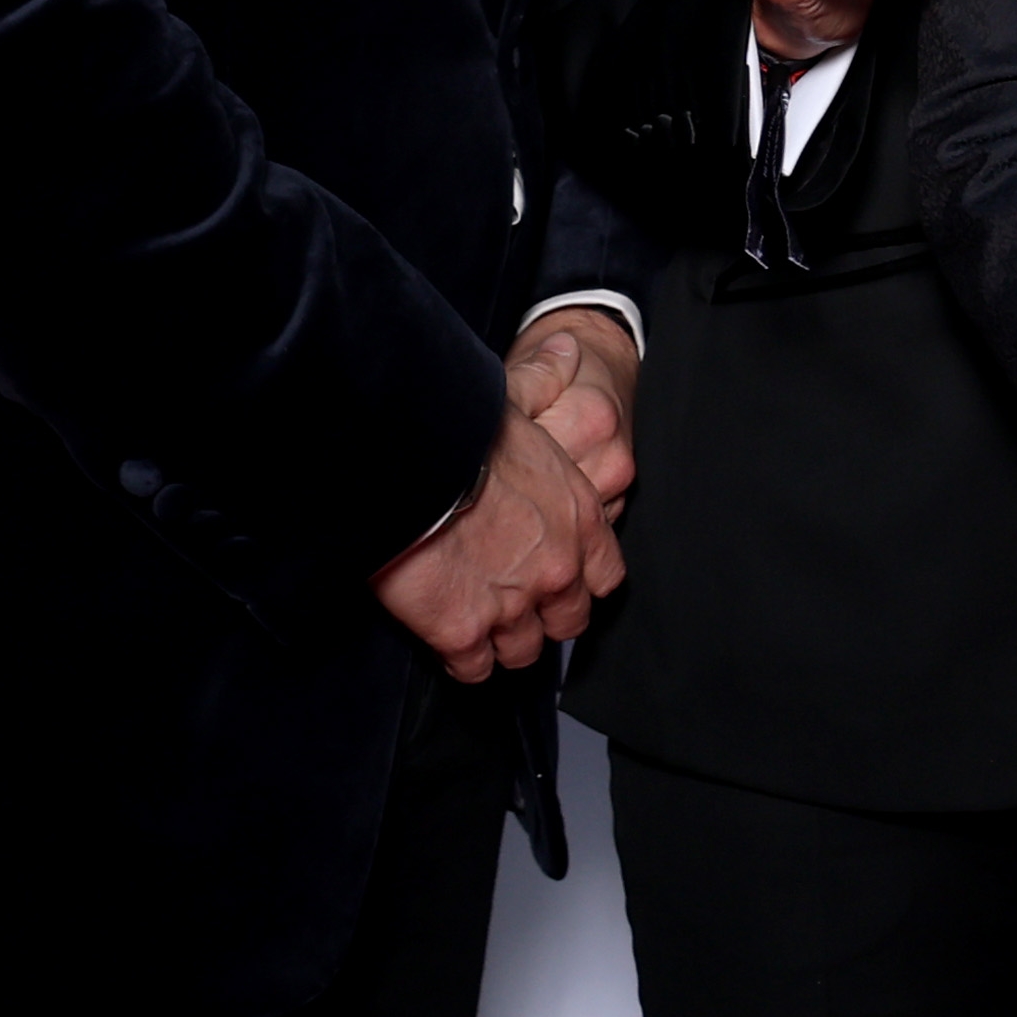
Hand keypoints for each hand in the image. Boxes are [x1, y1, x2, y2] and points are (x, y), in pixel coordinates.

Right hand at [375, 310, 640, 678]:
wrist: (411, 463)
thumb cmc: (461, 431)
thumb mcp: (517, 395)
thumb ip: (546, 378)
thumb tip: (563, 348)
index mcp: (578, 518)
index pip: (605, 574)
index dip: (582, 579)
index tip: (560, 577)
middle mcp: (556, 571)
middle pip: (567, 622)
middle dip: (544, 618)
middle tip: (514, 605)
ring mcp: (512, 608)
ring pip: (522, 652)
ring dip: (502, 642)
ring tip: (478, 627)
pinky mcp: (462, 633)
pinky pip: (473, 668)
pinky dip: (461, 660)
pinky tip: (447, 641)